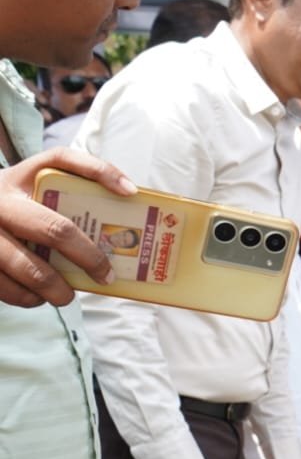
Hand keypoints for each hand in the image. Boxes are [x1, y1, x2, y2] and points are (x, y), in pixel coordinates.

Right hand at [0, 148, 135, 306]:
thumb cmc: (13, 203)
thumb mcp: (30, 182)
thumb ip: (74, 178)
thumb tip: (127, 192)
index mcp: (17, 178)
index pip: (62, 160)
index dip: (100, 171)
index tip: (130, 192)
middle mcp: (0, 203)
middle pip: (55, 230)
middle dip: (89, 257)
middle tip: (105, 276)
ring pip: (30, 269)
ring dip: (57, 289)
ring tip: (67, 295)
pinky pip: (8, 289)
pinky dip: (29, 297)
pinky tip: (37, 295)